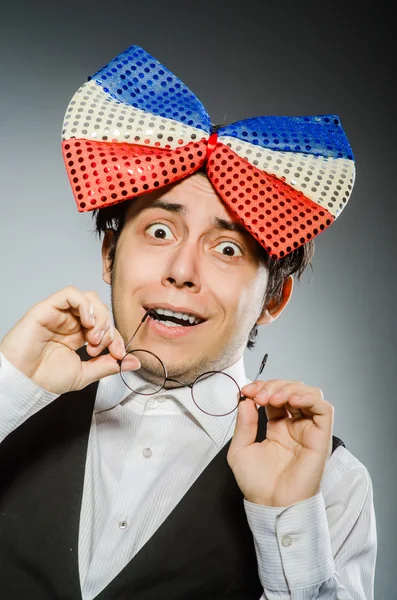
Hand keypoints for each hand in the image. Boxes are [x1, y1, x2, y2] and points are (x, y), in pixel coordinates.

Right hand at [0, 286, 139, 393]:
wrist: (23, 382)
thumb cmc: (45, 378)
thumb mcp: (85, 374)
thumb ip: (108, 365)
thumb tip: (133, 361)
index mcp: (79, 336)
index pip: (106, 326)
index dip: (117, 337)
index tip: (119, 354)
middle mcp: (71, 322)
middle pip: (100, 310)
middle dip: (109, 327)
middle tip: (102, 346)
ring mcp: (60, 314)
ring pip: (89, 298)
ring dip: (99, 315)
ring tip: (95, 336)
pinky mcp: (47, 308)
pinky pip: (70, 294)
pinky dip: (84, 304)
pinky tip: (88, 322)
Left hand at [227, 379, 333, 506]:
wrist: (271, 506)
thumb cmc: (258, 484)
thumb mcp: (240, 449)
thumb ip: (244, 423)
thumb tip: (245, 399)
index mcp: (278, 427)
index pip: (275, 395)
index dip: (262, 387)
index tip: (246, 391)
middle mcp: (295, 426)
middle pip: (292, 390)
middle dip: (273, 386)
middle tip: (258, 394)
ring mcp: (309, 431)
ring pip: (309, 394)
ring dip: (290, 388)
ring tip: (273, 397)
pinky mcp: (321, 438)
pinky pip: (324, 410)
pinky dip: (309, 398)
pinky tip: (291, 401)